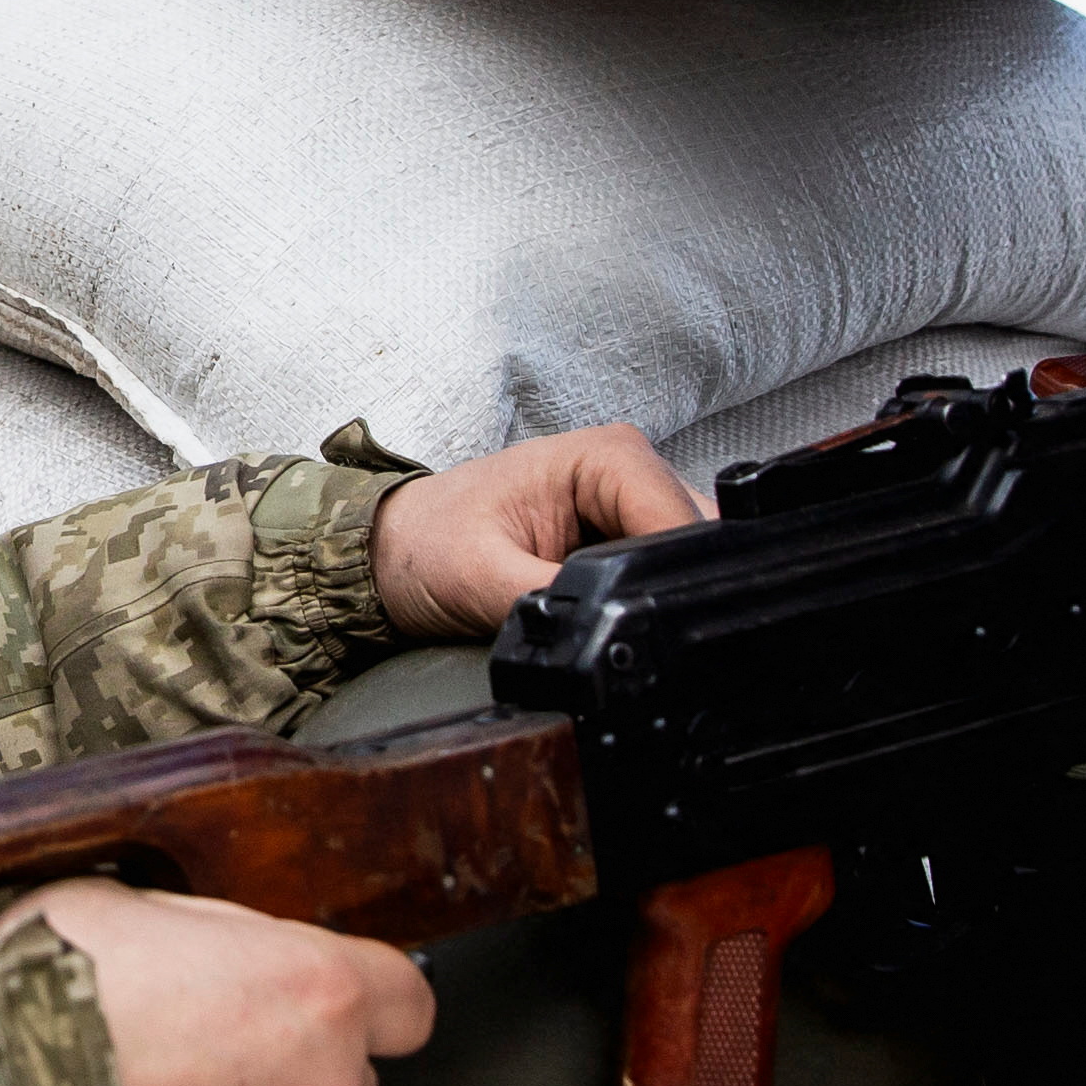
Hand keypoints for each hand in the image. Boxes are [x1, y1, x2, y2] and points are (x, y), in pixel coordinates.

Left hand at [368, 422, 708, 639]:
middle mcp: (628, 469)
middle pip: (696, 539)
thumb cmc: (425, 544)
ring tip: (604, 620)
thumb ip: (554, 601)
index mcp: (604, 455)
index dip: (674, 576)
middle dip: (669, 589)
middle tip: (624, 630)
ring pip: (687, 559)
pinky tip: (609, 616)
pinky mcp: (622, 535)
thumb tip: (605, 629)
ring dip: (656, 594)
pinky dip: (643, 598)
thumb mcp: (483, 578)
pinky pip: (660, 570)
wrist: (389, 553)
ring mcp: (629, 503)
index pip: (680, 518)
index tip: (649, 622)